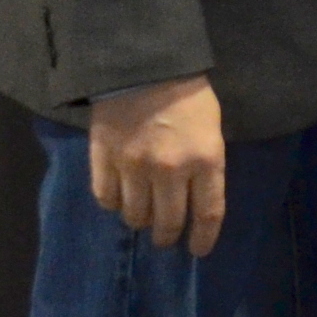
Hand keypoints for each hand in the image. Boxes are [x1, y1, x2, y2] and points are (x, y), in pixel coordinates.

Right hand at [91, 75, 225, 256]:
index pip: (207, 213)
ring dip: (140, 222)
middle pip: (168, 221)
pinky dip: (112, 204)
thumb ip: (206, 165)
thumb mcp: (213, 130)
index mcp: (206, 161)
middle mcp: (170, 170)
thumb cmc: (188, 95)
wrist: (144, 66)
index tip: (198, 250)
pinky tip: (118, 200)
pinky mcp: (104, 159)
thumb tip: (197, 198)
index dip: (203, 238)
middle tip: (166, 240)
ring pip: (134, 214)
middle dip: (168, 236)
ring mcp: (134, 167)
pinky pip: (105, 196)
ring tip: (142, 220)